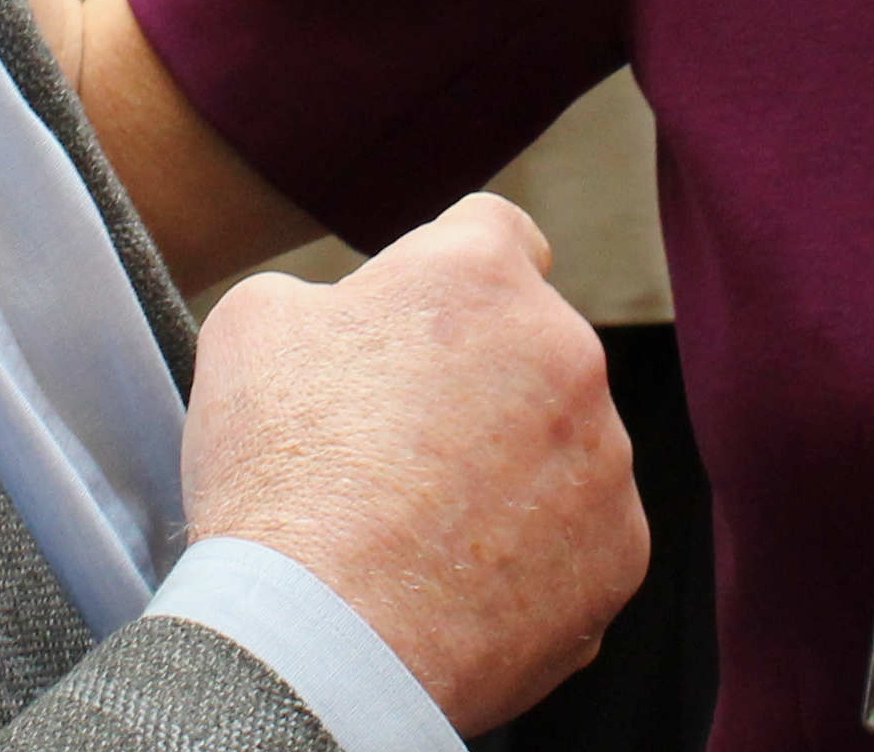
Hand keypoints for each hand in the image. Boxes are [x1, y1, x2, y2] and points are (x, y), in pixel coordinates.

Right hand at [182, 195, 646, 730]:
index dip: (449, 273)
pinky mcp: (620, 554)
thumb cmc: (279, 473)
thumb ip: (325, 295)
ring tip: (417, 534)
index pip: (494, 234)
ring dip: (509, 472)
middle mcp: (568, 352)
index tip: (420, 326)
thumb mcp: (253, 328)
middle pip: (530, 350)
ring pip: (561, 447)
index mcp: (481, 275)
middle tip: (394, 452)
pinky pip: (577, 540)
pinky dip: (531, 558)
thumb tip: (353, 318)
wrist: (322, 641)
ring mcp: (606, 459)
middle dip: (478, 385)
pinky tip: (456, 588)